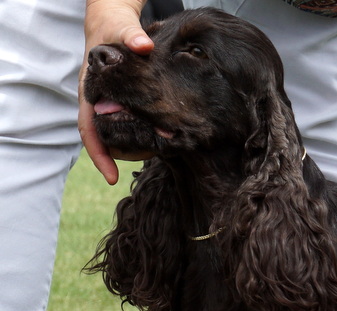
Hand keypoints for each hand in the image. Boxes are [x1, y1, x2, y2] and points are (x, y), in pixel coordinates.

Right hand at [78, 0, 151, 184]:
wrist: (111, 23)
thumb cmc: (112, 27)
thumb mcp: (120, 28)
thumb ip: (132, 37)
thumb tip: (144, 45)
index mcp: (91, 92)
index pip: (90, 131)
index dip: (99, 155)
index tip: (111, 176)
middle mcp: (98, 103)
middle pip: (108, 139)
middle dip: (127, 154)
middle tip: (152, 157)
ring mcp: (109, 105)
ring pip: (120, 136)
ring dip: (138, 147)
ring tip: (162, 149)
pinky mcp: (122, 105)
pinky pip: (132, 126)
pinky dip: (145, 133)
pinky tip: (163, 135)